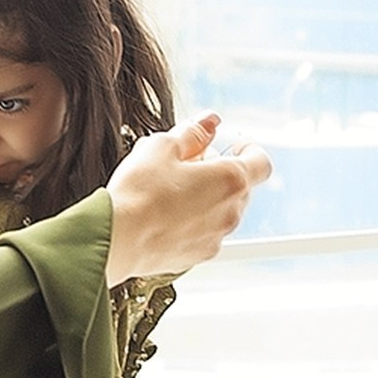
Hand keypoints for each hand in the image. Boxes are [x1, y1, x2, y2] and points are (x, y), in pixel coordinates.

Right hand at [103, 113, 268, 283]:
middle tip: (188, 163)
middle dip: (220, 172)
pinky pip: (206, 232)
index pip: (260, 162)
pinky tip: (166, 213)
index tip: (232, 146)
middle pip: (240, 186)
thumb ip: (193, 132)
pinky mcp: (199, 255)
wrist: (117, 238)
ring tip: (171, 189)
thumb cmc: (139, 193)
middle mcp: (231, 211)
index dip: (248, 150)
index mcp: (230, 179)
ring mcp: (217, 236)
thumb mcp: (163, 146)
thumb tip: (210, 122)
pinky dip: (194, 221)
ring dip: (207, 198)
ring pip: (223, 210)